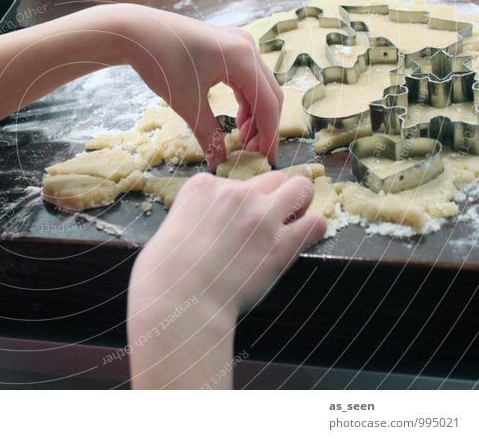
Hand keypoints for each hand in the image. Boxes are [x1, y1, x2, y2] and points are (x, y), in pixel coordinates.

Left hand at [107, 4, 282, 168]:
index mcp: (242, 59)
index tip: (266, 160)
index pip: (268, 104)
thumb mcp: (187, 104)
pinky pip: (246, 77)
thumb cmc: (161, 63)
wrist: (136, 32)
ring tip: (242, 139)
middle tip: (253, 153)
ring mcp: (239, 43)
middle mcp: (248, 47)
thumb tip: (219, 163)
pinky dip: (245, 99)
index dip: (269, 135)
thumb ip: (208, 135)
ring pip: (259, 86)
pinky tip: (236, 119)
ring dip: (255, 114)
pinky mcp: (228, 45)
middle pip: (269, 94)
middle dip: (264, 126)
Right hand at [126, 171, 326, 387]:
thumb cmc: (163, 272)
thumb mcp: (172, 227)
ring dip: (298, 205)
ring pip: (301, 188)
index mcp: (203, 186)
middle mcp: (235, 193)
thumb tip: (208, 227)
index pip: (236, 181)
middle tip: (266, 222)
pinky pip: (315, 223)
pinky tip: (300, 242)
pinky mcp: (280, 245)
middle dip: (273, 197)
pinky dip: (311, 230)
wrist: (178, 299)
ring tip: (289, 226)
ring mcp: (261, 216)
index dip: (238, 205)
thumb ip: (196, 217)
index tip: (231, 225)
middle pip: (273, 179)